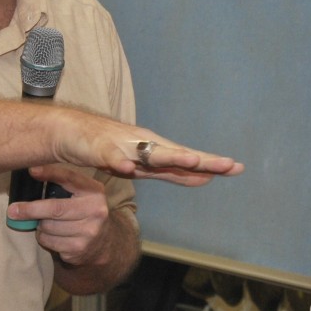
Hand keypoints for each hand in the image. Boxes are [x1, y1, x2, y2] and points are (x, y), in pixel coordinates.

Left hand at [7, 164, 113, 266]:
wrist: (103, 241)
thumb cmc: (84, 211)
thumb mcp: (82, 193)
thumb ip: (64, 184)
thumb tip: (33, 172)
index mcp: (94, 192)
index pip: (70, 179)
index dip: (50, 174)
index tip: (32, 171)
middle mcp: (95, 211)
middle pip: (55, 209)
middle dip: (30, 210)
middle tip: (12, 210)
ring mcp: (88, 232)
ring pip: (48, 227)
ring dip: (39, 225)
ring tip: (44, 223)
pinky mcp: (78, 249)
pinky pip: (49, 242)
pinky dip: (44, 238)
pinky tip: (52, 235)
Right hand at [54, 114, 244, 186]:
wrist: (72, 133)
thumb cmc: (111, 149)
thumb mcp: (145, 167)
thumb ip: (173, 173)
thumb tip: (205, 177)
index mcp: (158, 151)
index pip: (189, 160)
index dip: (212, 164)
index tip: (238, 168)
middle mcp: (146, 145)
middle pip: (178, 155)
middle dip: (202, 160)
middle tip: (227, 165)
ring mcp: (124, 145)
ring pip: (150, 153)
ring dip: (171, 157)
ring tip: (191, 161)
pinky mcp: (100, 147)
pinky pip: (111, 155)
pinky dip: (119, 161)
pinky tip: (126, 168)